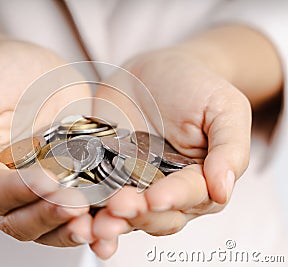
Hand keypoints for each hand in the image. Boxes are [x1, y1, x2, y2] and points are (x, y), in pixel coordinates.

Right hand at [0, 41, 93, 246]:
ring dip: (74, 228)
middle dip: (49, 216)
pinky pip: (82, 208)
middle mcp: (10, 187)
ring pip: (52, 224)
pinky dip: (96, 218)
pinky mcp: (73, 180)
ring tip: (97, 221)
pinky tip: (113, 215)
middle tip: (76, 204)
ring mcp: (44, 187)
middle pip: (22, 221)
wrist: (34, 67)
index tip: (47, 181)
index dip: (19, 193)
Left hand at [91, 48, 250, 257]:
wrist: (154, 70)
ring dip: (108, 225)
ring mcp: (132, 184)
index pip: (189, 197)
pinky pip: (94, 196)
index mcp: (199, 179)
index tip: (155, 197)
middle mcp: (165, 189)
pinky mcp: (103, 174)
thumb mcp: (224, 108)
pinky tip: (75, 219)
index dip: (172, 199)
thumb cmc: (195, 87)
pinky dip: (85, 211)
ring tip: (92, 227)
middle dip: (136, 216)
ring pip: (123, 215)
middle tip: (118, 208)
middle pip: (154, 216)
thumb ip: (230, 149)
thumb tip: (224, 190)